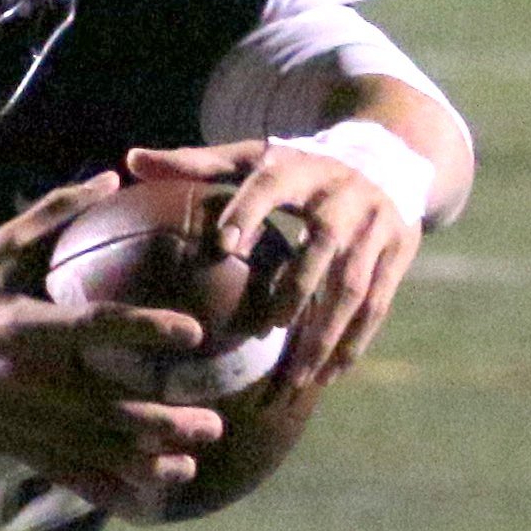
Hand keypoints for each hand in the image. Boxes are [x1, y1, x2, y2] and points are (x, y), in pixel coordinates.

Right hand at [0, 173, 227, 514]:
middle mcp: (28, 382)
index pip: (94, 328)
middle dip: (162, 423)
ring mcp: (24, 422)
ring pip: (96, 452)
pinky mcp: (20, 446)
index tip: (192, 332)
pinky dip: (114, 491)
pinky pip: (73, 477)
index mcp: (26, 328)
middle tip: (212, 423)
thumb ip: (55, 214)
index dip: (145, 329)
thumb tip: (112, 175)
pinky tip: (154, 497)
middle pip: (107, 410)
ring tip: (192, 461)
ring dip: (147, 462)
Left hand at [125, 136, 421, 391]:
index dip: (248, 212)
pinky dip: (355, 340)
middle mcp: (343, 195)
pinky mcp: (400, 250)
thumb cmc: (296, 164)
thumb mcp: (251, 155)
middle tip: (264, 329)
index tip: (223, 246)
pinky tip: (330, 373)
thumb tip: (130, 162)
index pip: (270, 187)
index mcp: (298, 168)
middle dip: (296, 289)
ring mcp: (378, 225)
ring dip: (327, 332)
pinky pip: (379, 302)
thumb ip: (194, 162)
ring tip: (296, 376)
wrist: (387, 153)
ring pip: (355, 285)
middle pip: (322, 244)